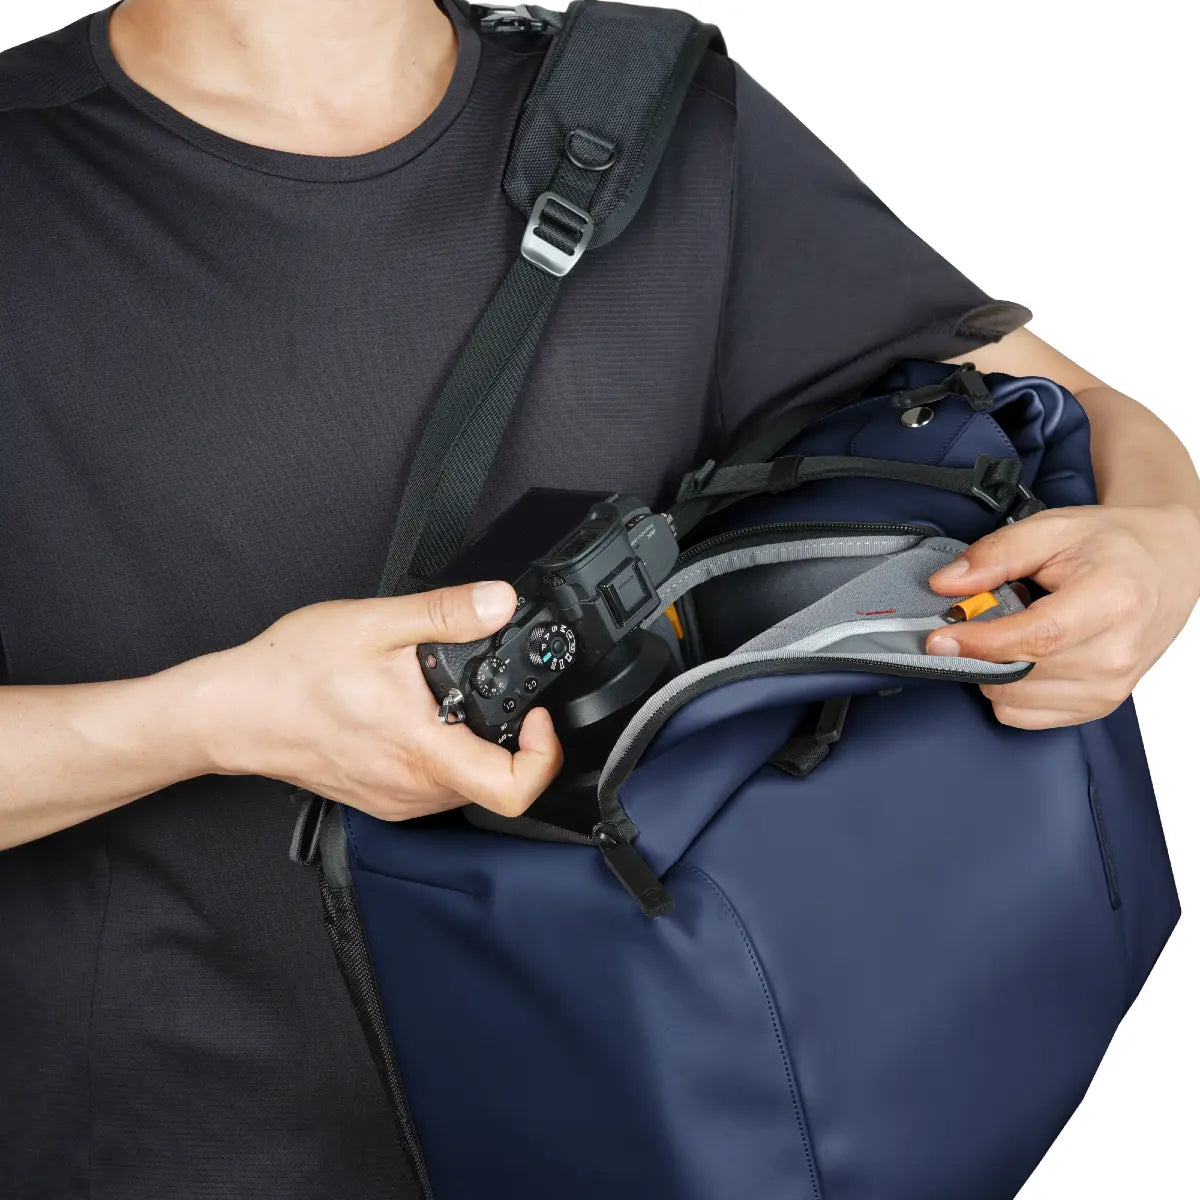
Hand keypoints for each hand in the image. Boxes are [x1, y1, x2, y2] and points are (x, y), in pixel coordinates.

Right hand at [193, 581, 562, 819]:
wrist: (232, 711)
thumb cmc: (290, 672)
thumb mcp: (376, 623)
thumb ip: (446, 613)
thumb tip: (499, 600)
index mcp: (423, 750)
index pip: (514, 790)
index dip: (543, 755)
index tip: (537, 716)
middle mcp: (414, 787)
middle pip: (496, 784)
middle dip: (511, 741)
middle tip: (501, 696)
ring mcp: (396, 799)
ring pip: (465, 786)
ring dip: (475, 747)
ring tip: (453, 700)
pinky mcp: (380, 799)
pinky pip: (432, 787)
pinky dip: (442, 755)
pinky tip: (420, 718)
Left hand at [925, 503, 1199, 728]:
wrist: (1167, 566)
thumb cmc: (1115, 546)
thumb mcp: (1053, 528)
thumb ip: (995, 555)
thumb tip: (946, 584)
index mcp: (1111, 601)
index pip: (1037, 638)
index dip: (980, 642)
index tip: (940, 638)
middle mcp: (1116, 653)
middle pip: (1019, 674)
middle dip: (978, 651)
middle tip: (976, 619)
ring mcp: (1110, 688)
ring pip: (1012, 700)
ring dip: (992, 669)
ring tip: (1013, 631)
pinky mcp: (1098, 707)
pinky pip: (1023, 716)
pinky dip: (1007, 690)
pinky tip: (1023, 656)